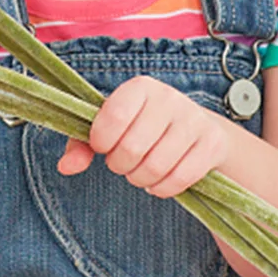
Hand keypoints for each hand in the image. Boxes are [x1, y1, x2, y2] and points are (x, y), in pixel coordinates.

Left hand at [57, 74, 231, 200]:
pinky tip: (158, 181)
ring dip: (139, 178)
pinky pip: (179, 179)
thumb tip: (65, 167)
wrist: (197, 130)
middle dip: (119, 165)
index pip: (112, 118)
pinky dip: (162, 188)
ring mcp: (194, 121)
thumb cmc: (141, 127)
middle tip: (121, 163)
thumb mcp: (108, 129)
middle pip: (131, 148)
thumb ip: (80, 144)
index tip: (102, 146)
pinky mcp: (212, 144)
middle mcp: (169, 98)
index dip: (101, 141)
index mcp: (140, 87)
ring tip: (138, 171)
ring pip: (155, 167)